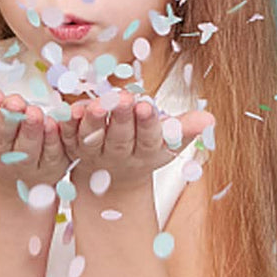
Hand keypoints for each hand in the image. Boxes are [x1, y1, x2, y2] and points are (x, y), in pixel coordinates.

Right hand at [0, 60, 77, 191]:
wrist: (18, 181)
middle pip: (2, 136)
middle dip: (7, 119)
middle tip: (14, 100)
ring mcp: (25, 163)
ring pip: (28, 147)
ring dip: (31, 130)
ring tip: (35, 112)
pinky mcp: (51, 167)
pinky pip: (53, 153)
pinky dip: (54, 140)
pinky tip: (55, 125)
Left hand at [63, 90, 215, 193]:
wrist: (112, 177)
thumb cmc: (145, 146)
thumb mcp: (168, 141)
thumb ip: (185, 128)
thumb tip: (210, 118)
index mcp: (146, 152)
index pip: (149, 139)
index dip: (147, 124)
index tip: (147, 107)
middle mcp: (119, 155)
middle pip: (121, 138)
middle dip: (123, 119)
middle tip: (124, 99)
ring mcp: (94, 153)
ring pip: (93, 139)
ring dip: (94, 122)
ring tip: (97, 104)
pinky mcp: (72, 149)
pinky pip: (68, 138)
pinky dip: (67, 126)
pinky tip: (69, 110)